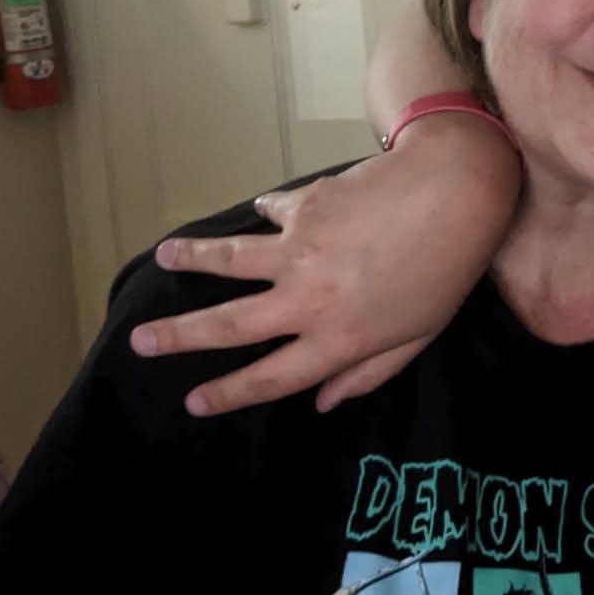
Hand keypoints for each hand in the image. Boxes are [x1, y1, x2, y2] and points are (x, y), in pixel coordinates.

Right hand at [130, 115, 521, 414]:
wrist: (453, 192)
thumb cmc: (447, 271)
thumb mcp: (417, 336)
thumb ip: (366, 373)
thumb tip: (322, 402)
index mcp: (336, 340)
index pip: (268, 378)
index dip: (227, 393)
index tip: (193, 402)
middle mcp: (306, 299)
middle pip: (228, 325)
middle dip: (179, 337)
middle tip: (140, 341)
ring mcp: (299, 249)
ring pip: (229, 259)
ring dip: (192, 259)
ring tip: (164, 256)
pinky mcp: (304, 205)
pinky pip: (275, 212)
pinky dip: (266, 213)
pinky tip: (261, 210)